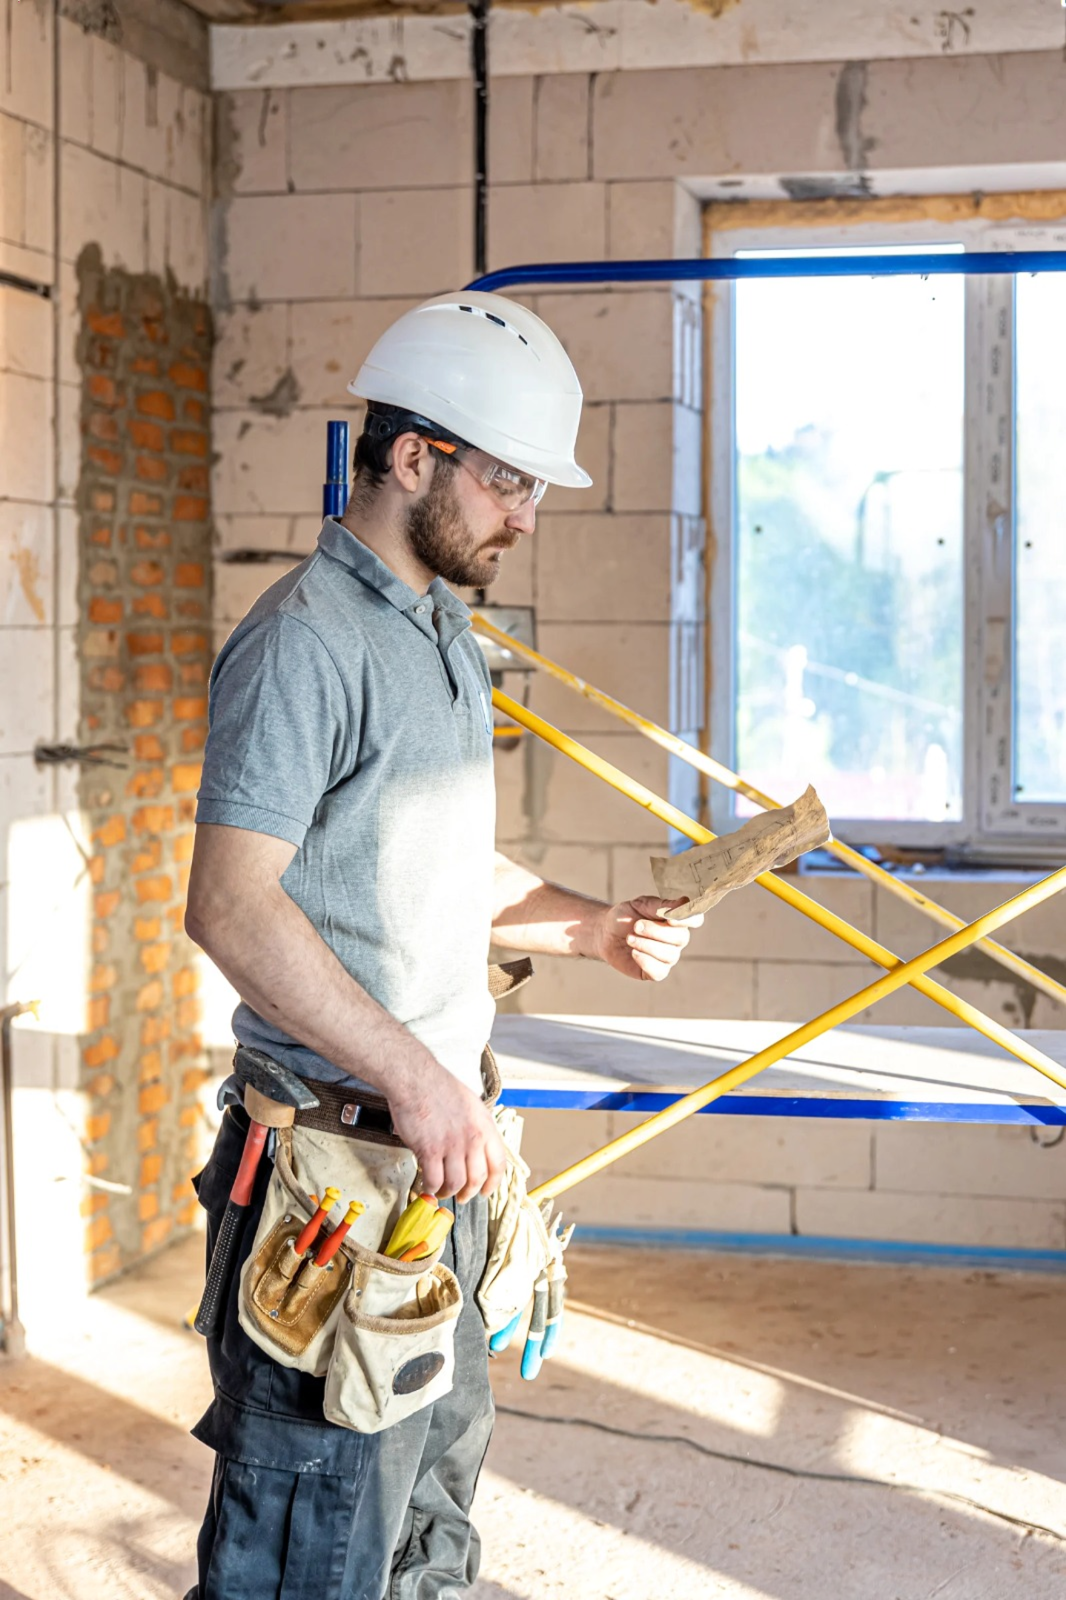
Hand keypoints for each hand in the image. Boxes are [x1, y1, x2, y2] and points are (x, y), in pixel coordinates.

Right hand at [389, 1066, 507, 1202]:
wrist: (415, 1080)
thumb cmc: (439, 1087)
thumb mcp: (471, 1104)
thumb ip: (477, 1128)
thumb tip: (477, 1148)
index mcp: (485, 1127)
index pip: (498, 1164)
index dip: (493, 1183)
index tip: (486, 1191)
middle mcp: (472, 1138)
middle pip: (477, 1178)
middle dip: (469, 1192)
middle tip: (462, 1196)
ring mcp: (451, 1145)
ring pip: (456, 1183)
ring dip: (448, 1191)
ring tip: (442, 1190)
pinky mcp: (429, 1150)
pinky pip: (434, 1180)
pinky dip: (431, 1188)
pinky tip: (427, 1186)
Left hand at [591, 895, 703, 981]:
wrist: (606, 932)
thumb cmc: (626, 916)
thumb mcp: (641, 905)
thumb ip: (661, 906)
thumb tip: (684, 902)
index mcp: (676, 920)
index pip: (695, 920)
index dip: (688, 920)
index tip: (670, 918)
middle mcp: (676, 940)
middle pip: (681, 938)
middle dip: (656, 931)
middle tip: (636, 926)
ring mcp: (667, 957)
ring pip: (670, 955)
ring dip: (647, 945)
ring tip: (629, 938)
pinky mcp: (655, 972)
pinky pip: (659, 971)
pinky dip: (646, 961)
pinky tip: (634, 953)